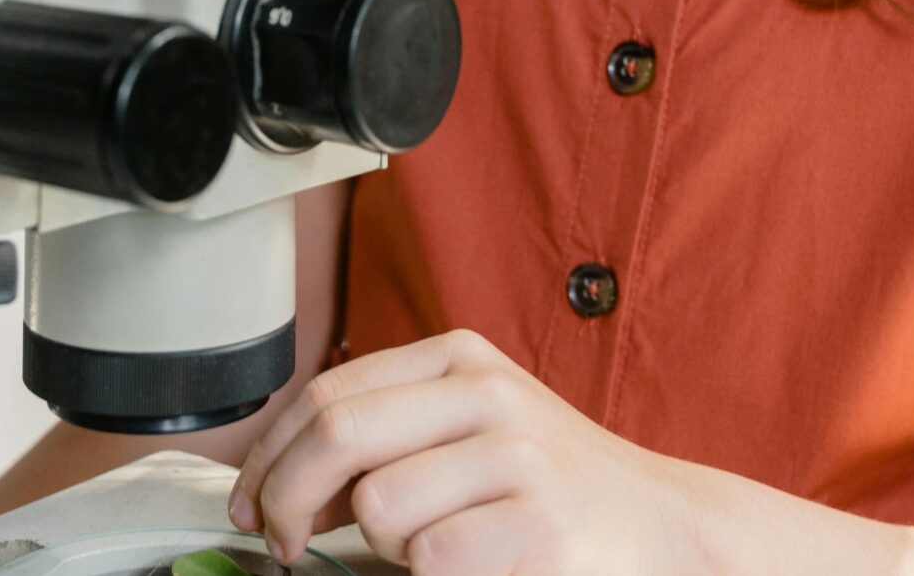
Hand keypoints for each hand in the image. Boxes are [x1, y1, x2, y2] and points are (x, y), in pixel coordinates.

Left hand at [226, 329, 708, 574]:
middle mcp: (487, 394)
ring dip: (382, 547)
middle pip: (336, 435)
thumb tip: (274, 479)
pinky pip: (432, 560)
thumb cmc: (550, 486)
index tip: (248, 504)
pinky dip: (433, 575)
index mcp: (460, 359)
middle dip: (286, 501)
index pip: (325, 394)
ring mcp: (518, 457)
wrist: (665, 529)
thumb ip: (387, 431)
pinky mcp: (539, 526)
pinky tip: (472, 565)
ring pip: (379, 507)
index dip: (267, 457)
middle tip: (286, 544)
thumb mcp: (471, 428)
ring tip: (427, 547)